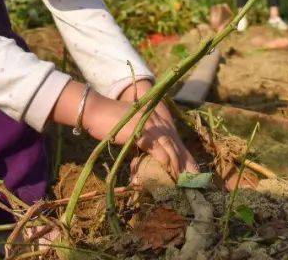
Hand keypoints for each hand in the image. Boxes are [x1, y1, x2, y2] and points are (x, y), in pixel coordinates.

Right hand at [82, 93, 197, 176]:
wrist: (94, 110)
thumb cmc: (107, 122)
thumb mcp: (128, 133)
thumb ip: (139, 145)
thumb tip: (141, 166)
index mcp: (154, 118)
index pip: (172, 138)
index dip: (183, 155)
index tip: (193, 170)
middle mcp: (155, 119)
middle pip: (174, 143)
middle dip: (185, 162)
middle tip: (194, 178)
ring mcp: (149, 124)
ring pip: (168, 146)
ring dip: (176, 164)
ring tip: (181, 178)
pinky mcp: (141, 131)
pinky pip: (156, 148)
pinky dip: (163, 160)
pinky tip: (168, 169)